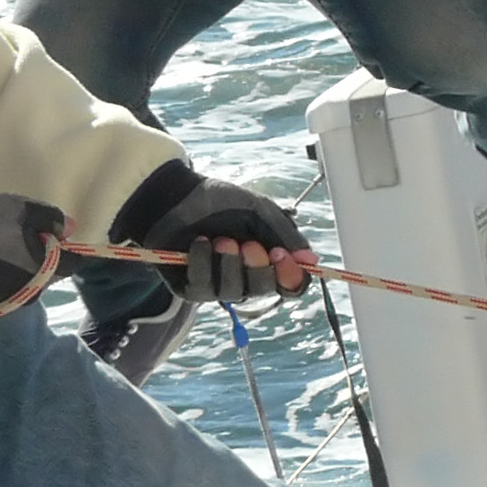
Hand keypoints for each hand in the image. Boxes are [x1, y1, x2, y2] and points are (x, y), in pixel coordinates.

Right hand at [0, 194, 67, 314]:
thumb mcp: (19, 209)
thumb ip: (49, 217)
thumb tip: (71, 227)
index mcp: (45, 270)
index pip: (74, 262)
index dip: (65, 244)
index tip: (47, 229)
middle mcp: (31, 293)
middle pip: (49, 272)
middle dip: (42, 254)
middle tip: (17, 232)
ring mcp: (7, 302)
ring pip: (26, 281)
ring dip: (20, 264)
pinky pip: (4, 288)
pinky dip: (0, 274)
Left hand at [112, 162, 315, 309]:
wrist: (175, 195)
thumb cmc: (218, 201)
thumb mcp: (259, 210)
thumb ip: (285, 234)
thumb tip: (311, 260)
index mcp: (268, 260)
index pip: (290, 284)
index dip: (291, 276)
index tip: (282, 256)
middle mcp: (246, 278)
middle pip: (265, 290)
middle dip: (258, 267)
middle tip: (248, 243)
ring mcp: (218, 286)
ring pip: (235, 291)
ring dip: (229, 262)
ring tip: (219, 238)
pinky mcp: (191, 289)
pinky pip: (204, 287)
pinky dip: (204, 263)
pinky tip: (199, 243)